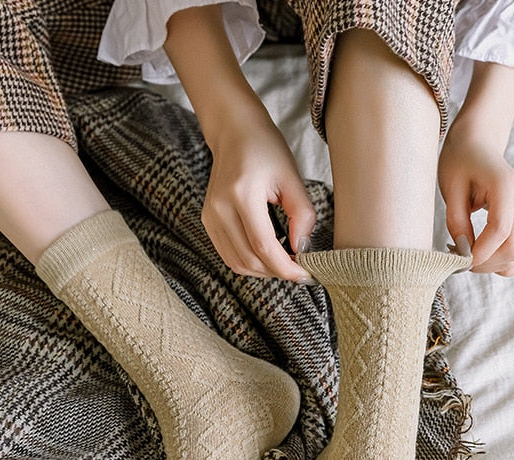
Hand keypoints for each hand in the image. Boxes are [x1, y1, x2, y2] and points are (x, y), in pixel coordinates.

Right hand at [202, 105, 316, 281]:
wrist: (234, 131)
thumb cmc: (266, 149)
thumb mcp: (292, 177)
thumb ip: (302, 215)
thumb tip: (303, 250)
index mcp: (242, 194)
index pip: (264, 246)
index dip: (286, 267)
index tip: (306, 274)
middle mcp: (220, 208)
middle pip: (249, 260)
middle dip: (277, 272)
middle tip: (300, 269)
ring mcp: (210, 216)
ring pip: (237, 263)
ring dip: (264, 271)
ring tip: (285, 263)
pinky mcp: (208, 221)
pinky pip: (229, 256)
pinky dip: (250, 263)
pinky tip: (268, 257)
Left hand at [438, 126, 513, 275]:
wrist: (478, 147)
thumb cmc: (461, 163)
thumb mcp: (451, 187)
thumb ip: (456, 220)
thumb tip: (463, 251)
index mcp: (506, 188)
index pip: (500, 230)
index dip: (479, 252)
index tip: (457, 258)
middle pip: (513, 248)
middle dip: (484, 263)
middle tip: (459, 259)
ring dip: (495, 267)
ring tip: (472, 257)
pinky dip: (508, 265)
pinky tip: (487, 258)